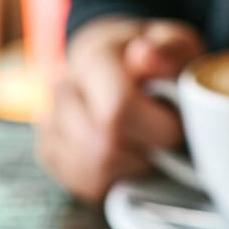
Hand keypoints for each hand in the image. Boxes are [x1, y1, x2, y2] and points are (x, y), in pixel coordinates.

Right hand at [35, 17, 202, 202]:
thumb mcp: (175, 43)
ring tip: (147, 148)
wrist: (116, 62)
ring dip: (132, 170)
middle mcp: (63, 90)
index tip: (179, 126)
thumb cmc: (154, 58)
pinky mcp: (49, 153)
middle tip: (165, 141)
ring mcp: (50, 123)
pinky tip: (129, 162)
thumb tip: (147, 56)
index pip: (118, 111)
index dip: (160, 130)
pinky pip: (82, 184)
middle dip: (147, 154)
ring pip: (92, 171)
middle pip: (104, 148)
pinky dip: (115, 182)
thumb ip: (170, 50)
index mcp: (94, 59)